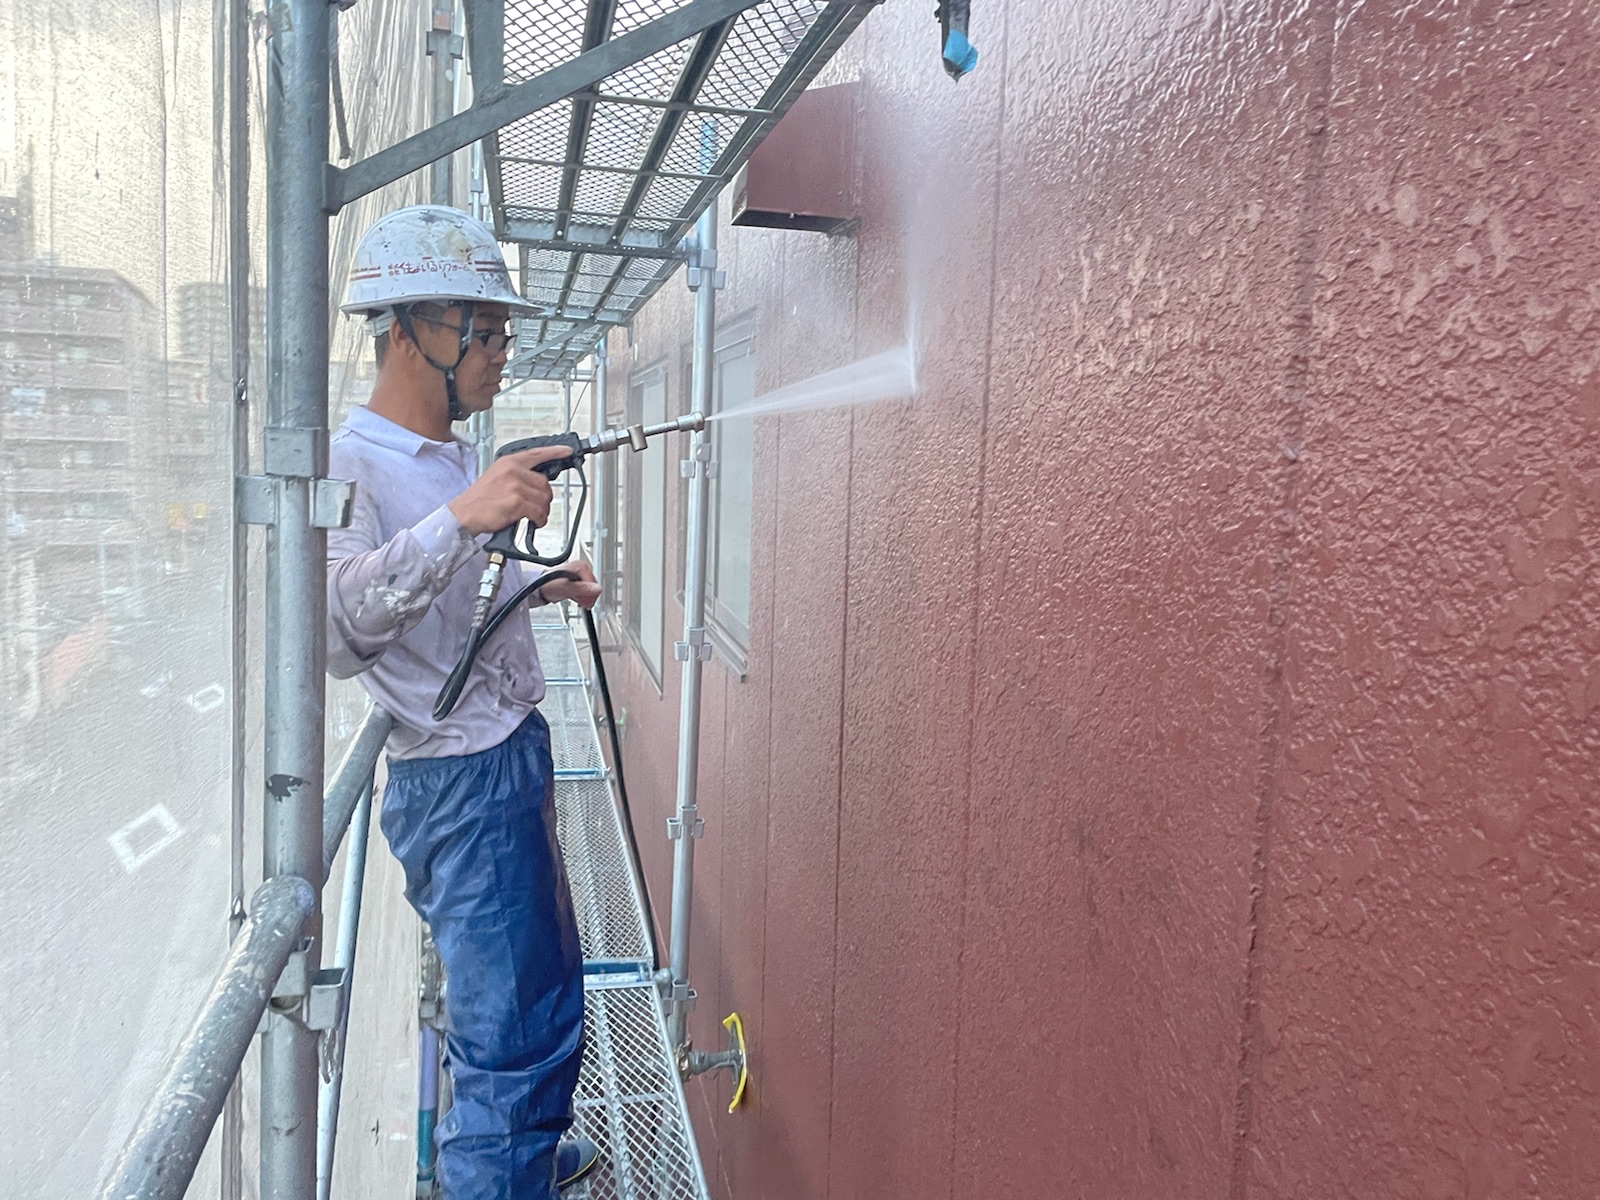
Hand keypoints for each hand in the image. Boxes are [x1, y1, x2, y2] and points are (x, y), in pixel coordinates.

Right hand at [447, 446, 567, 535]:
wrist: (463, 514)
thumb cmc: (479, 500)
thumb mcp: (496, 477)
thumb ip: (516, 475)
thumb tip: (536, 483)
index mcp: (508, 462)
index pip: (536, 454)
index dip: (555, 452)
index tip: (567, 451)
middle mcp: (513, 471)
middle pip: (545, 483)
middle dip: (544, 498)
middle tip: (537, 507)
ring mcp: (515, 486)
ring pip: (544, 499)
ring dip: (542, 511)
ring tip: (533, 516)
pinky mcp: (516, 502)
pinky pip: (539, 512)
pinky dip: (539, 520)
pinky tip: (533, 522)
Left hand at [542, 558, 601, 610]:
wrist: (539, 587)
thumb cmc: (548, 584)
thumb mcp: (566, 587)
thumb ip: (582, 588)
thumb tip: (597, 589)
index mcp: (582, 567)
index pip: (595, 585)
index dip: (589, 595)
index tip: (581, 599)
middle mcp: (583, 570)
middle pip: (593, 589)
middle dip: (586, 597)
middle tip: (575, 598)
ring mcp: (581, 576)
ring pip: (590, 592)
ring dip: (583, 598)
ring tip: (573, 597)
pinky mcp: (578, 583)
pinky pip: (585, 593)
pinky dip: (580, 598)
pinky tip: (573, 597)